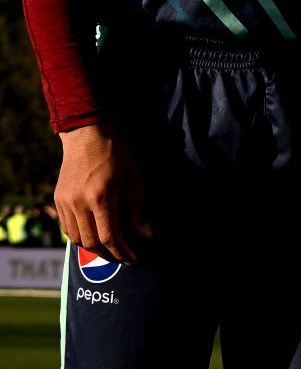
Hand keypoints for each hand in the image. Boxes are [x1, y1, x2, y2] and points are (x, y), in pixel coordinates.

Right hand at [55, 124, 149, 262]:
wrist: (87, 136)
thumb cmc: (116, 155)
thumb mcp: (134, 179)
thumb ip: (138, 209)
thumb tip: (147, 236)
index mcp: (101, 198)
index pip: (111, 237)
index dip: (124, 252)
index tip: (134, 258)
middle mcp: (79, 203)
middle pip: (92, 243)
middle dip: (110, 254)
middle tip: (125, 256)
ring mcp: (65, 203)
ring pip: (77, 239)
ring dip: (94, 248)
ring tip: (111, 249)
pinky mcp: (58, 200)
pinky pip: (68, 228)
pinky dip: (80, 237)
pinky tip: (94, 235)